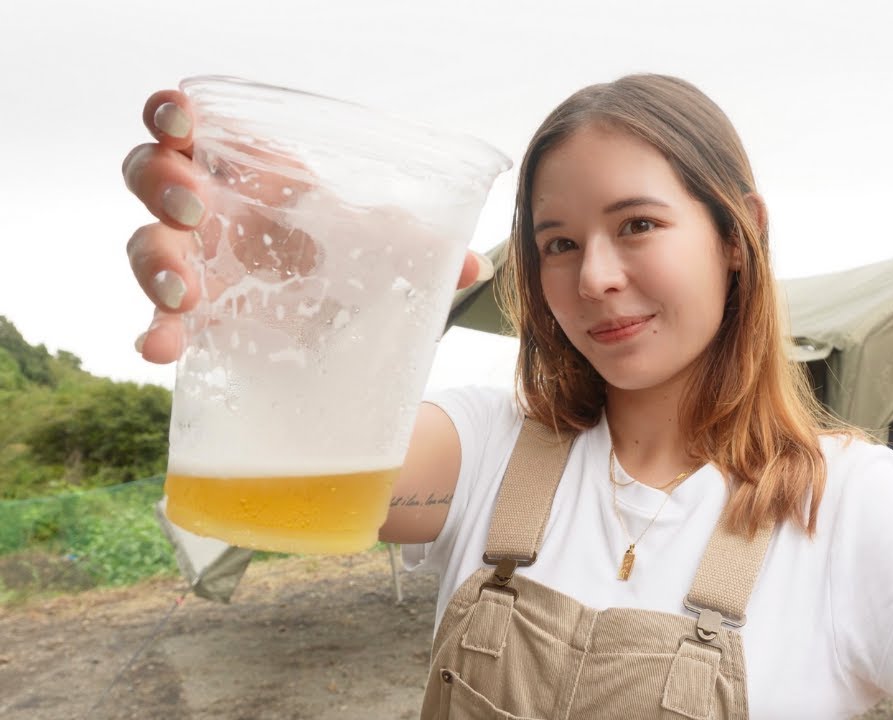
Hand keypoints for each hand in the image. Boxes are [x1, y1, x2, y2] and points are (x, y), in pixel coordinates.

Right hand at [123, 89, 494, 364]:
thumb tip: (476, 267)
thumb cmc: (349, 256)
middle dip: (163, 183)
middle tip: (194, 205)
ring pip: (147, 243)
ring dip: (157, 260)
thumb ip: (419, 245)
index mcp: (249, 168)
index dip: (171, 115)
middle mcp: (209, 207)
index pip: (190, 125)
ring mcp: (194, 259)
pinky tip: (160, 348)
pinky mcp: (193, 313)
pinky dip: (157, 331)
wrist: (341, 322)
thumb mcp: (381, 245)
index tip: (181, 120)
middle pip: (151, 175)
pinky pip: (159, 318)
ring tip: (185, 290)